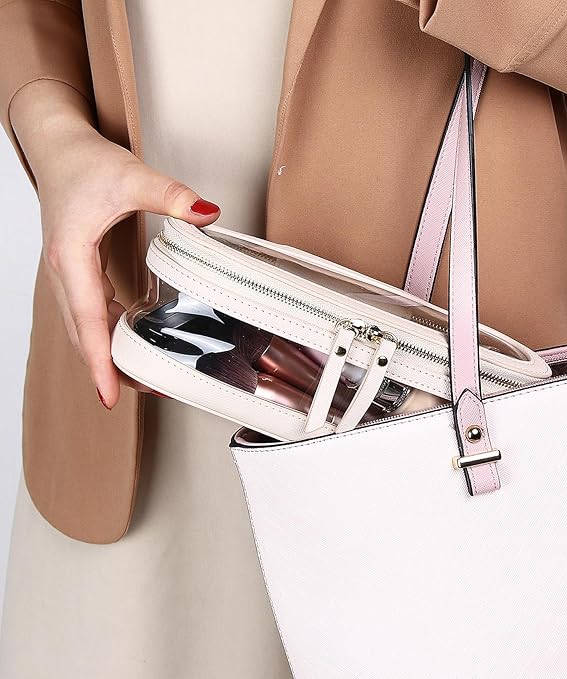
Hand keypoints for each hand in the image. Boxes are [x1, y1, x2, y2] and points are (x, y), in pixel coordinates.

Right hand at [10, 81, 220, 408]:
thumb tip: (207, 214)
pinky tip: (133, 338)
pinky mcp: (78, 271)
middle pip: (85, 334)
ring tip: (144, 376)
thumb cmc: (84, 164)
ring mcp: (68, 275)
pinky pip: (91, 312)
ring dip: (109, 354)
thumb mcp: (131, 177)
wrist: (58, 148)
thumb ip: (171, 196)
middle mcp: (64, 273)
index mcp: (71, 258)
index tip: (109, 396)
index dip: (99, 361)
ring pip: (86, 327)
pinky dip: (109, 332)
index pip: (88, 320)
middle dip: (110, 367)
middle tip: (148, 390)